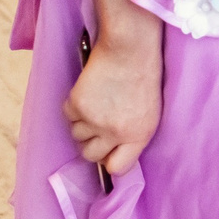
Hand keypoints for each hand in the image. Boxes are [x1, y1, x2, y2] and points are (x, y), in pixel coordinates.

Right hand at [65, 33, 161, 176]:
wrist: (129, 51)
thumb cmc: (144, 79)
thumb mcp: (150, 114)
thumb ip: (134, 137)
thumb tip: (115, 157)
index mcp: (139, 136)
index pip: (117, 167)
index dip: (110, 160)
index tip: (109, 152)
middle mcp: (115, 133)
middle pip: (90, 155)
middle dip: (92, 144)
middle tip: (98, 127)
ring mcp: (94, 121)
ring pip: (76, 136)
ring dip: (82, 125)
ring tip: (96, 105)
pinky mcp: (76, 106)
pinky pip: (68, 117)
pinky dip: (74, 108)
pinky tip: (88, 94)